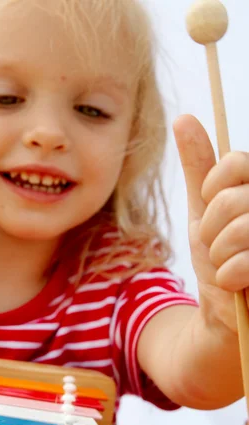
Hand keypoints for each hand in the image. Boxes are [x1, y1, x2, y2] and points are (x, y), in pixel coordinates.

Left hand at [174, 114, 248, 333]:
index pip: (236, 161)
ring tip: (227, 263)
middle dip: (211, 229)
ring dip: (219, 255)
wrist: (222, 306)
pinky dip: (229, 277)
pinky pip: (245, 264)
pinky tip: (236, 283)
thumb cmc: (217, 255)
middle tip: (217, 245)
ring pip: (240, 230)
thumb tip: (183, 118)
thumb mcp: (202, 208)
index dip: (213, 187)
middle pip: (232, 199)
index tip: (210, 205)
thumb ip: (199, 168)